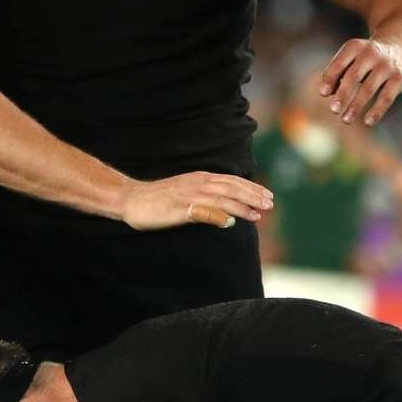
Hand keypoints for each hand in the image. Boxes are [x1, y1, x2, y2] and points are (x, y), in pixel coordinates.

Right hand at [123, 172, 271, 230]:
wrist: (132, 199)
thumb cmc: (159, 199)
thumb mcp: (187, 194)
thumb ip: (207, 199)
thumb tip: (227, 212)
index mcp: (201, 178)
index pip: (232, 181)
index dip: (251, 188)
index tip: (268, 196)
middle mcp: (198, 183)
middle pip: (232, 188)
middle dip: (253, 196)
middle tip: (270, 204)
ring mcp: (190, 195)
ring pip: (222, 198)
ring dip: (241, 206)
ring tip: (257, 214)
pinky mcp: (180, 208)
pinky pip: (202, 211)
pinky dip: (217, 216)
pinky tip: (229, 222)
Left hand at [317, 37, 401, 125]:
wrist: (397, 47)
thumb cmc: (364, 59)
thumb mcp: (349, 59)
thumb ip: (335, 73)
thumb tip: (326, 93)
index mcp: (355, 47)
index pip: (340, 63)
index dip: (331, 78)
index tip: (323, 94)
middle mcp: (371, 53)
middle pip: (354, 76)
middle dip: (343, 94)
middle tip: (333, 110)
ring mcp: (386, 66)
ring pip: (369, 88)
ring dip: (356, 106)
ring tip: (345, 120)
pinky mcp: (399, 78)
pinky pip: (387, 97)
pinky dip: (377, 110)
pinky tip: (368, 122)